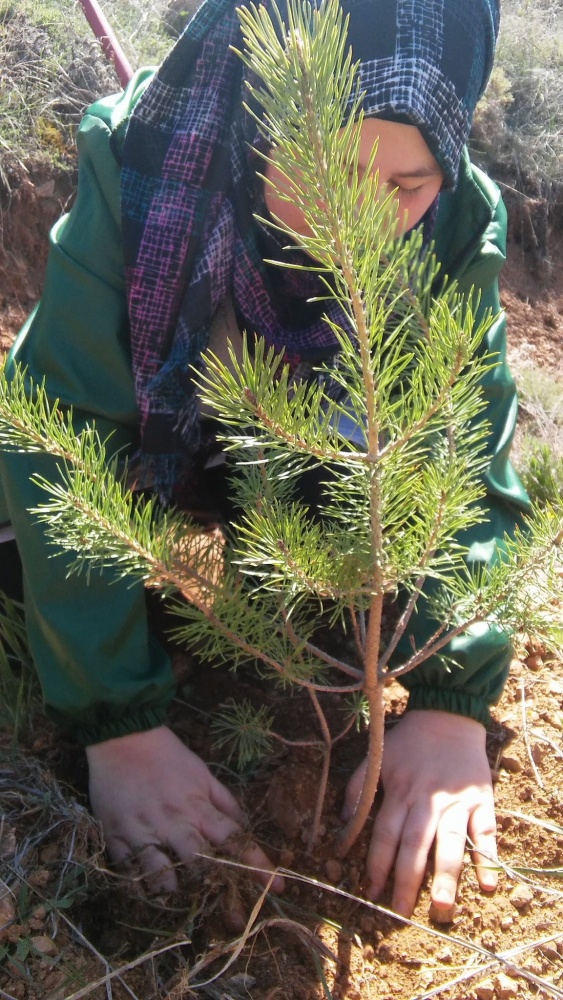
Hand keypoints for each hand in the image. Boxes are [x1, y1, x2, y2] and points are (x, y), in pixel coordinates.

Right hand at [86, 725, 283, 892]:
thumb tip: (244, 826)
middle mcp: (174, 823)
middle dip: (218, 894)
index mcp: (198, 807)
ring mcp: (143, 832)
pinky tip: (147, 895)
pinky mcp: (116, 837)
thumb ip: (224, 802)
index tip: (278, 886)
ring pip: (162, 877)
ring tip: (183, 903)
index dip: (257, 865)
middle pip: (201, 866)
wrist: (122, 737)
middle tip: (233, 918)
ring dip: (175, 894)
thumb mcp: (203, 773)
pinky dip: (139, 889)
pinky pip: (128, 874)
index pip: (235, 839)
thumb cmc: (167, 755)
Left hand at [343, 709, 496, 916]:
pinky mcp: (482, 800)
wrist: (448, 715)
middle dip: (406, 880)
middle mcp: (428, 800)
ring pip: (450, 843)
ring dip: (445, 876)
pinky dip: (488, 858)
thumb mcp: (377, 756)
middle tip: (400, 914)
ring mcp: (457, 802)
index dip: (377, 863)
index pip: (386, 833)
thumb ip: (357, 787)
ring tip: (440, 907)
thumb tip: (341, 823)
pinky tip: (487, 885)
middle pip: (415, 844)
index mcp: (400, 791)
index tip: (371, 892)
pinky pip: (487, 832)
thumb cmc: (409, 741)